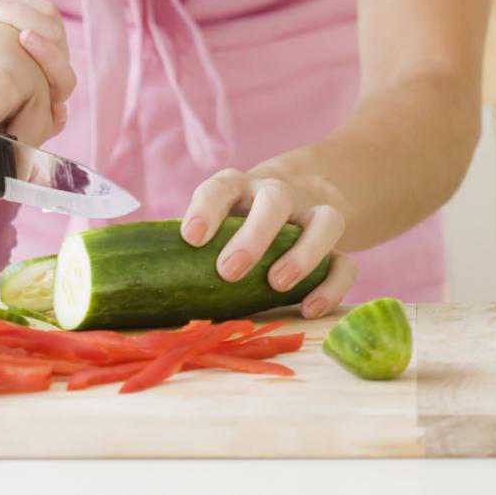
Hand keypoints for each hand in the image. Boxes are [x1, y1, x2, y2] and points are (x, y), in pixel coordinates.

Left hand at [180, 168, 356, 319]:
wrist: (302, 190)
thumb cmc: (239, 221)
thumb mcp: (217, 220)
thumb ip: (190, 249)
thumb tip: (149, 289)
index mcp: (240, 189)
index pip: (222, 187)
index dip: (206, 209)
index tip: (192, 237)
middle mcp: (278, 195)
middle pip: (274, 200)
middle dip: (253, 236)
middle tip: (229, 271)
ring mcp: (312, 216)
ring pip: (324, 221)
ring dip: (303, 253)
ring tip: (278, 285)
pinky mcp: (338, 244)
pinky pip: (346, 261)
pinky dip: (332, 285)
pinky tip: (309, 309)